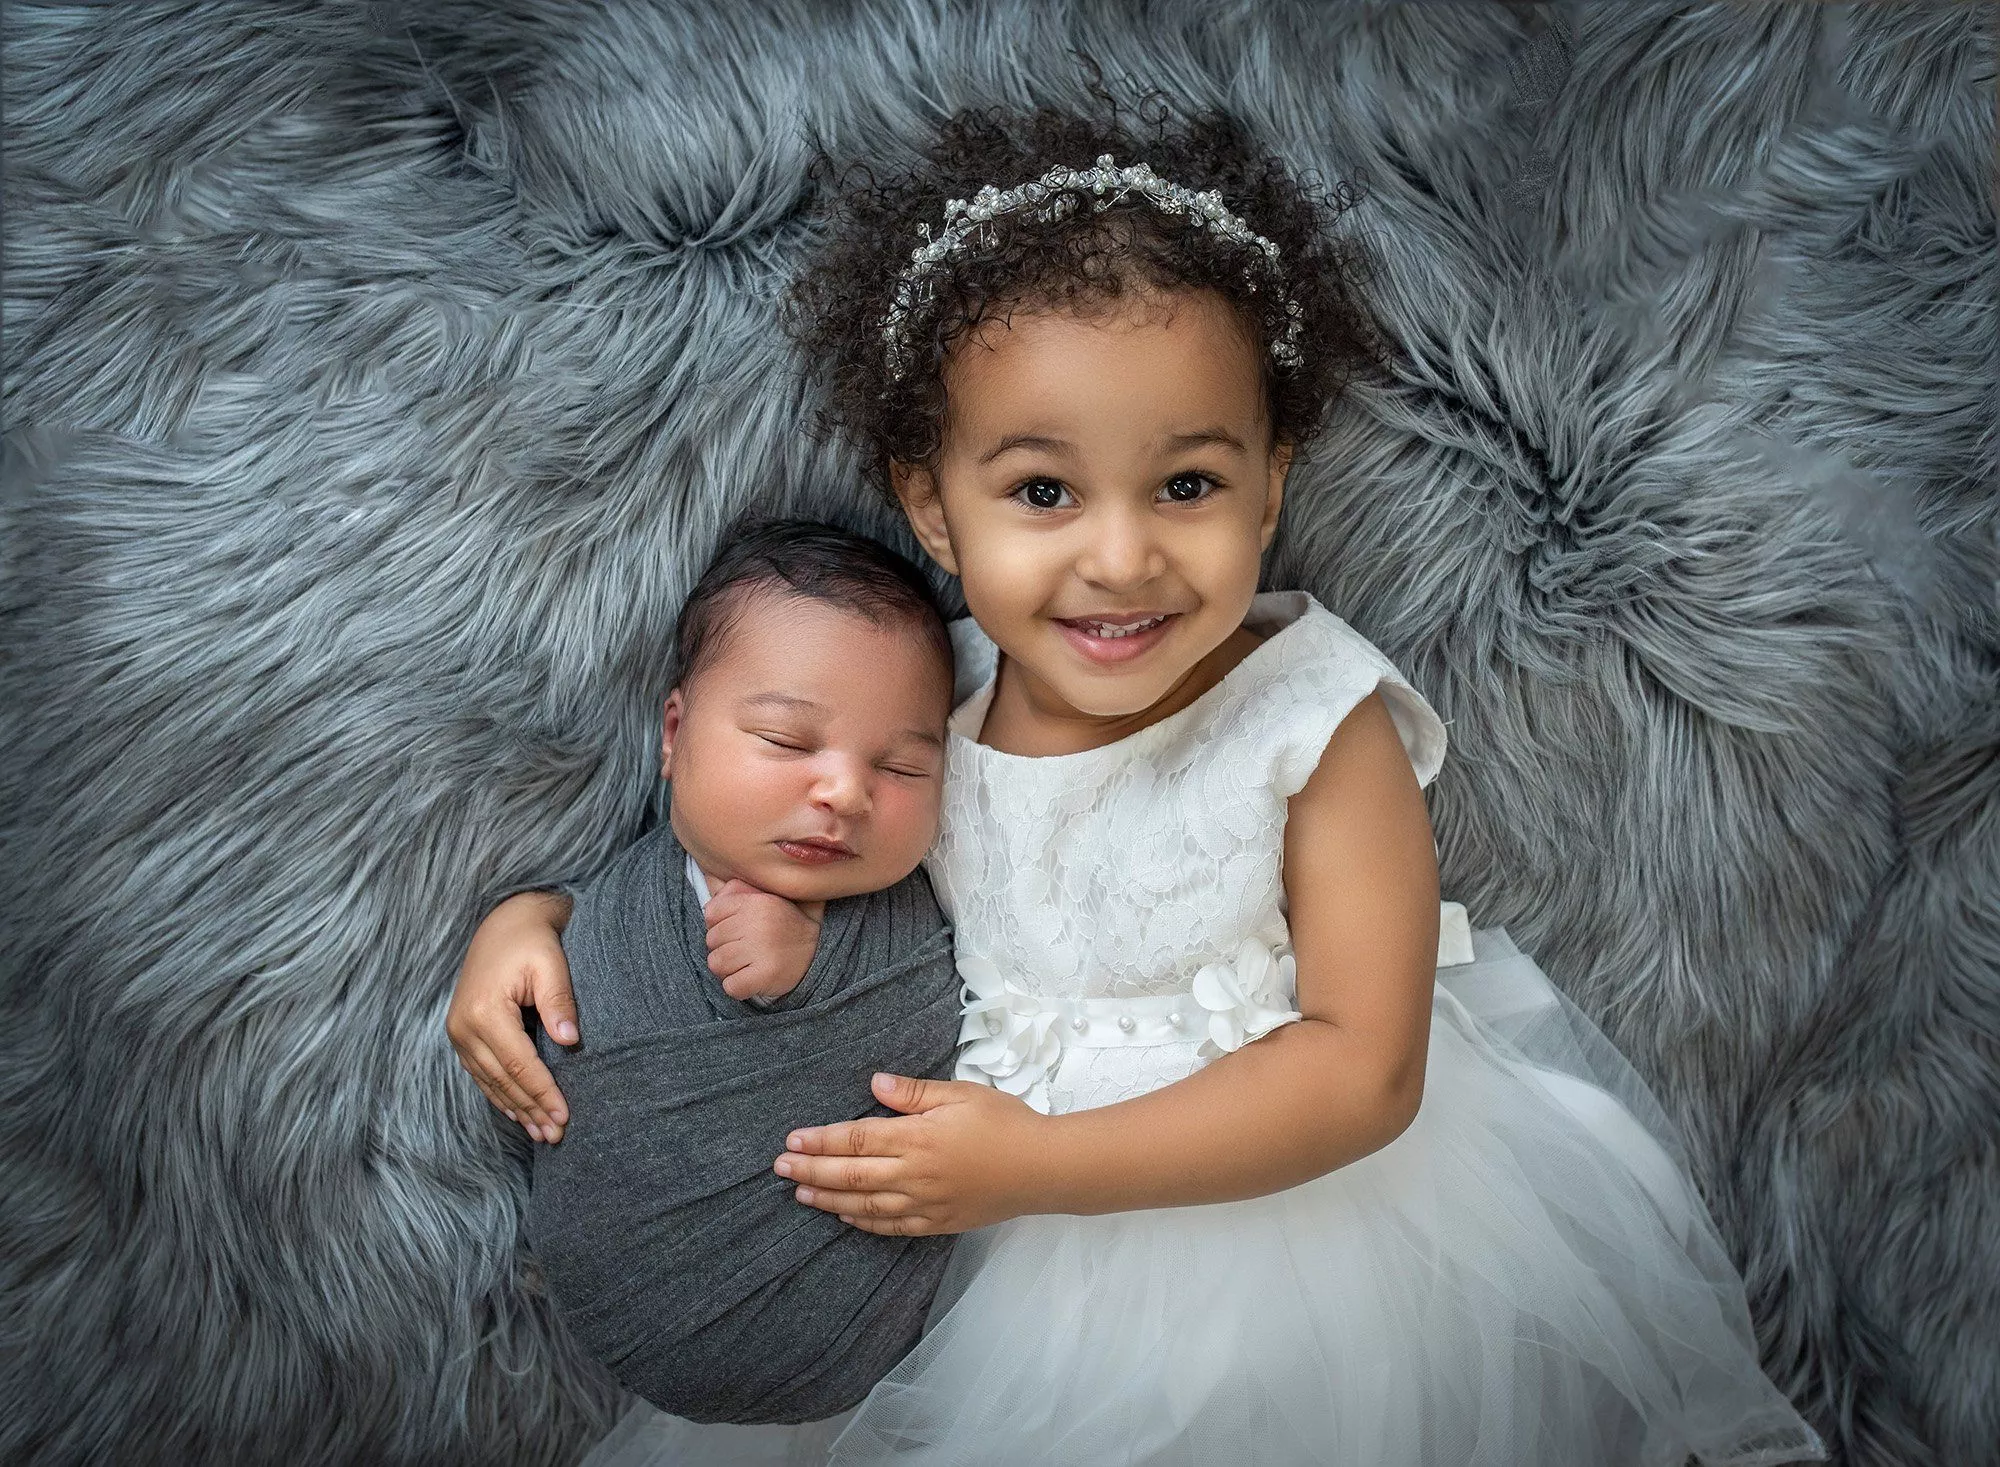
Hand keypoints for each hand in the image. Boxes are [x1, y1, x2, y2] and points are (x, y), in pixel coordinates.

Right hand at [446, 890, 575, 1142]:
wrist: (504, 921)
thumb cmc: (531, 940)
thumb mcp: (550, 963)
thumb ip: (559, 1001)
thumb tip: (570, 1041)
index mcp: (485, 1011)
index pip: (519, 1064)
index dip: (542, 1093)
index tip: (565, 1115)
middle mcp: (464, 1027)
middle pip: (502, 1080)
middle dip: (531, 1110)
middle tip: (557, 1135)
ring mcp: (458, 1033)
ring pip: (490, 1083)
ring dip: (516, 1110)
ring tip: (542, 1133)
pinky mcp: (462, 1034)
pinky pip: (481, 1074)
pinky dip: (500, 1096)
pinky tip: (517, 1113)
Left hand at [704, 880, 821, 1001]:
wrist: (818, 951)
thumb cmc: (782, 925)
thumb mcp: (763, 898)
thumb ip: (734, 893)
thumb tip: (707, 907)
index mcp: (755, 902)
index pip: (711, 914)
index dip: (718, 926)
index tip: (735, 932)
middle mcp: (758, 923)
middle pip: (711, 941)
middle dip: (723, 949)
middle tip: (744, 951)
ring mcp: (761, 950)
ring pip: (716, 964)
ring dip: (728, 969)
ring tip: (746, 965)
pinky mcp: (765, 975)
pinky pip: (730, 987)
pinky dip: (737, 987)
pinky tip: (751, 980)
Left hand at [773, 1074, 1049, 1234]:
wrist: (1043, 1168)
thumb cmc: (1005, 1122)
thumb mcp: (961, 1094)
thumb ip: (914, 1093)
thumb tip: (873, 1085)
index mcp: (918, 1138)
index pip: (857, 1139)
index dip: (821, 1140)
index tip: (792, 1139)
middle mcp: (915, 1175)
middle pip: (851, 1174)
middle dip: (812, 1170)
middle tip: (780, 1167)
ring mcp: (925, 1203)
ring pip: (865, 1205)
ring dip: (829, 1198)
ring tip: (801, 1192)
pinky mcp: (938, 1223)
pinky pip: (891, 1226)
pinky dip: (863, 1222)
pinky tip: (844, 1215)